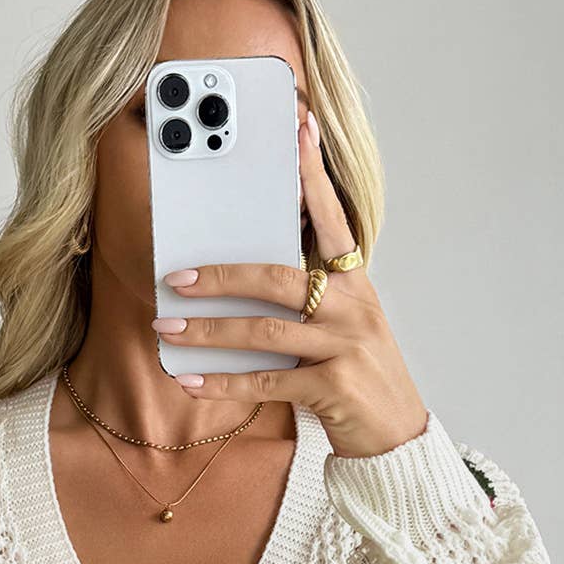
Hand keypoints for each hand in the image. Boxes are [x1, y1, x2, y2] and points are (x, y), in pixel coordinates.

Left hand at [149, 102, 430, 459]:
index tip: (299, 129)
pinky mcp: (333, 387)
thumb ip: (307, 297)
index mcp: (356, 284)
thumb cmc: (358, 373)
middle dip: (222, 276)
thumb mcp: (343, 325)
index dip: (314, 177)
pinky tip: (192, 382)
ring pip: (264, 331)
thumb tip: (240, 276)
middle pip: (278, 278)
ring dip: (209, 330)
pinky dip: (224, 383)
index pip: (332, 221)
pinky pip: (267, 381)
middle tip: (176, 277)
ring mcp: (345, 348)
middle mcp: (353, 308)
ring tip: (168, 329)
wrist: (395, 435)